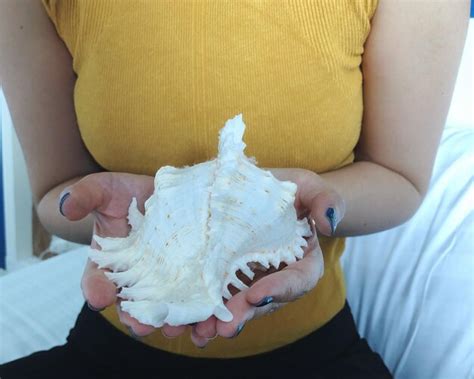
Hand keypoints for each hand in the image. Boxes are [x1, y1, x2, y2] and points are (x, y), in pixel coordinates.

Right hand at [59, 172, 187, 337]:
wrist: (155, 193)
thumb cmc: (123, 194)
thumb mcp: (101, 190)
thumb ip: (85, 196)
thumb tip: (68, 206)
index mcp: (108, 264)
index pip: (97, 281)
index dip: (96, 289)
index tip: (100, 297)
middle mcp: (135, 278)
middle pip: (134, 306)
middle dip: (139, 319)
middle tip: (143, 326)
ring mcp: (165, 278)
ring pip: (166, 308)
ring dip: (171, 322)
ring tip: (176, 328)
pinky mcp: (191, 273)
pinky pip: (195, 296)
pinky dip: (200, 310)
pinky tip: (207, 318)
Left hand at [191, 168, 344, 347]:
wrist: (260, 189)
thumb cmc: (289, 189)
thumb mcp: (309, 186)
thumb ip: (325, 200)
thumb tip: (328, 223)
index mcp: (301, 260)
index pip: (298, 280)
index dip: (280, 289)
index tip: (256, 293)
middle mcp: (276, 276)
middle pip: (263, 300)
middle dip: (242, 315)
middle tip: (222, 328)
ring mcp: (249, 278)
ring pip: (236, 305)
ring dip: (217, 321)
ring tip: (198, 331)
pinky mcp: (225, 275)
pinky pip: (215, 295)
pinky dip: (200, 310)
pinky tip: (183, 322)